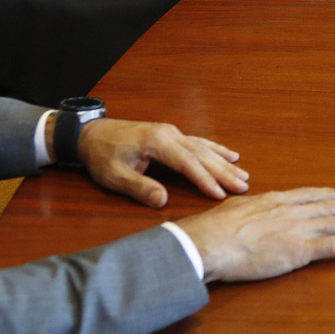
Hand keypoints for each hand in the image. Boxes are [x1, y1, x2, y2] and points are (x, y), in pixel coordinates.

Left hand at [72, 118, 249, 207]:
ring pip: (204, 148)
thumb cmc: (102, 155)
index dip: (204, 179)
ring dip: (224, 162)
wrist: (91, 134)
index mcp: (157, 142)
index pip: (187, 163)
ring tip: (243, 174)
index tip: (220, 194)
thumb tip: (162, 201)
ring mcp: (172, 132)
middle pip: (202, 155)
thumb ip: (139, 187)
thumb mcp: (114, 176)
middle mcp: (170, 134)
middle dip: (223, 172)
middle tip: (243, 186)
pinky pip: (199, 142)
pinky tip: (230, 154)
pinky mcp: (171, 134)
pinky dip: (216, 149)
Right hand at [173, 187, 334, 282]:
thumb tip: (245, 209)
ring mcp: (298, 230)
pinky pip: (333, 248)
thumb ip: (247, 209)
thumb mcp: (234, 208)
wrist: (210, 242)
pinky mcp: (299, 251)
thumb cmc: (214, 228)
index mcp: (275, 201)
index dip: (328, 196)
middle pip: (330, 208)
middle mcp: (292, 212)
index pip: (309, 196)